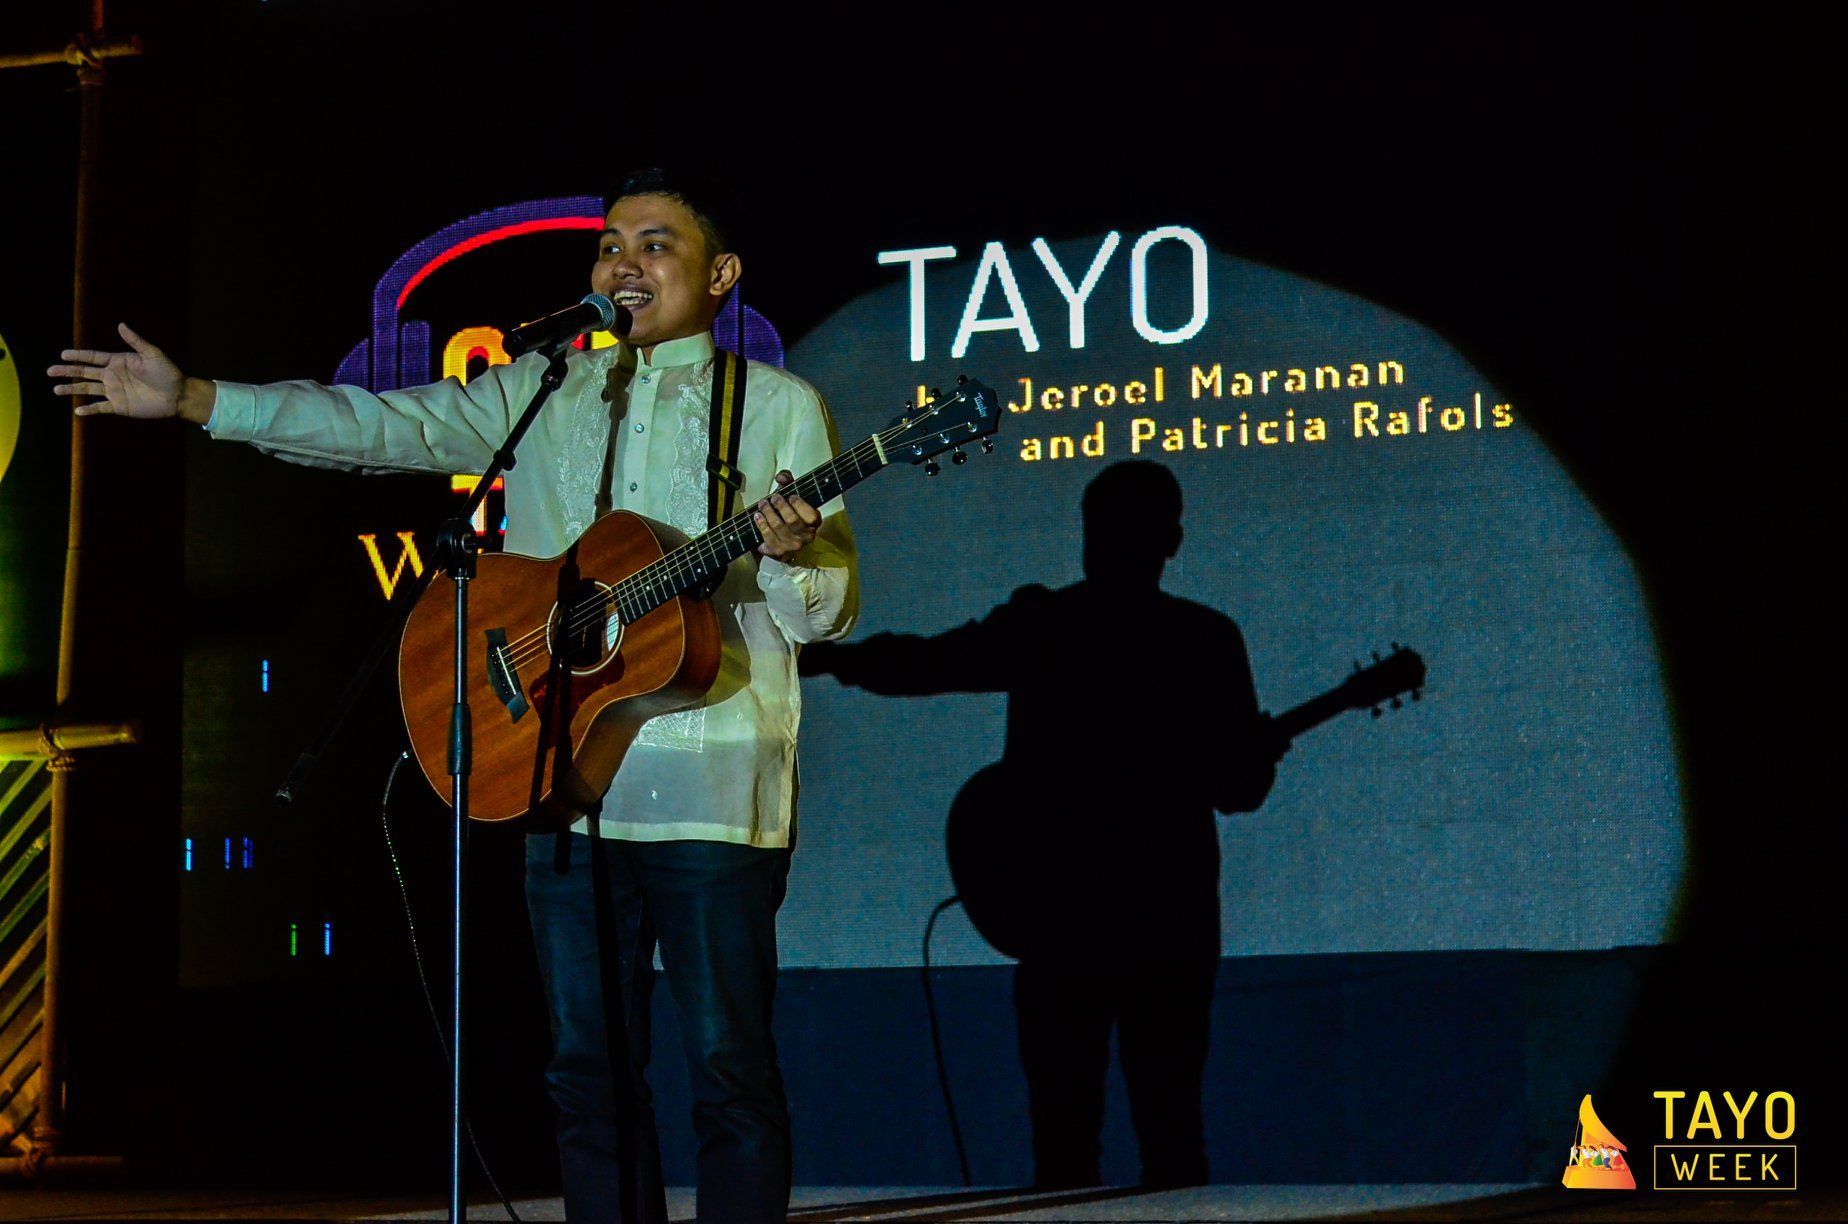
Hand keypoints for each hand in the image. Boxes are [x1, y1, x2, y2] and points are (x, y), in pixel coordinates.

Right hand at [47, 323, 214, 422]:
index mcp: (118, 362)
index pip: (92, 357)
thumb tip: (120, 325)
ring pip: (87, 389)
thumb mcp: (152, 354)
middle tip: (49, 371)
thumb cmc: (168, 372)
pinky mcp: (120, 406)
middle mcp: (112, 376)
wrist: (178, 395)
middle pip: (84, 372)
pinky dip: (89, 409)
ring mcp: (115, 391)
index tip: (63, 354)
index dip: (78, 356)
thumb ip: (135, 341)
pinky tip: (77, 410)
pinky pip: (100, 407)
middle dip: (67, 371)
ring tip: (55, 389)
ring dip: (72, 389)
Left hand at [754, 470, 819, 559]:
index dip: (800, 505)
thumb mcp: (791, 496)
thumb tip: (781, 477)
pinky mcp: (779, 552)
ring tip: (763, 504)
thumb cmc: (789, 514)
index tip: (790, 496)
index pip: (811, 515)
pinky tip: (757, 516)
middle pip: (792, 520)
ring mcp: (792, 546)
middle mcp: (806, 536)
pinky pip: (768, 537)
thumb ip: (789, 481)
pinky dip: (761, 525)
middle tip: (773, 498)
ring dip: (768, 513)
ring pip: (778, 527)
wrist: (783, 541)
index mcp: (814, 523)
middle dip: (780, 506)